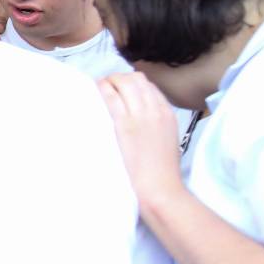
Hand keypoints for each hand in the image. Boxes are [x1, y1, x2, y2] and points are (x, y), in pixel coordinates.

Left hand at [98, 72, 186, 212]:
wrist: (160, 185)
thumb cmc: (162, 169)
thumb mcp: (168, 138)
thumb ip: (158, 123)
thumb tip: (144, 118)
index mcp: (167, 113)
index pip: (149, 86)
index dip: (132, 83)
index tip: (120, 87)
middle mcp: (155, 109)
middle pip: (136, 79)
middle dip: (119, 78)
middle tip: (107, 84)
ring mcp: (140, 115)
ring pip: (124, 83)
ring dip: (110, 80)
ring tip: (100, 85)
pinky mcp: (124, 124)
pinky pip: (112, 97)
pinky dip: (102, 89)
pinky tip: (95, 89)